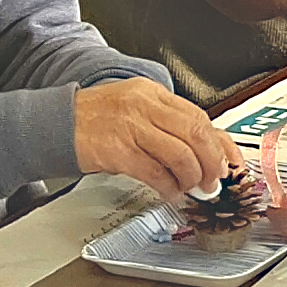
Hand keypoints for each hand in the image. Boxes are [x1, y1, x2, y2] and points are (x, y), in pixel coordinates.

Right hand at [74, 78, 239, 200]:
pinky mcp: (117, 150)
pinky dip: (167, 187)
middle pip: (195, 134)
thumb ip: (169, 125)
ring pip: (180, 155)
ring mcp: (130, 126)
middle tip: (213, 180)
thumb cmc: (96, 119)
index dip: (220, 144)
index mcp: (153, 94)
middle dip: (211, 163)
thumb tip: (207, 150)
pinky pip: (154, 172)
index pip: (200, 117)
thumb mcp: (137, 110)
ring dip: (191, 178)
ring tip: (191, 188)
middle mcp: (144, 106)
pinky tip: (169, 193)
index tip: (230, 162)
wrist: (56, 124)